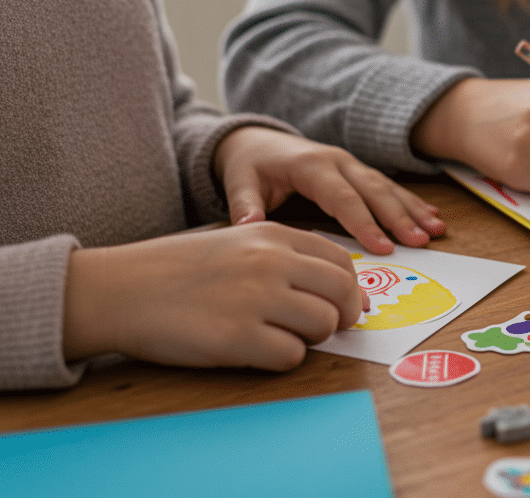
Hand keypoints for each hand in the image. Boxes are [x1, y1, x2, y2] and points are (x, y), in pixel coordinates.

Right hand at [62, 223, 365, 369]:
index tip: (342, 307)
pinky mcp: (237, 337)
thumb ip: (285, 259)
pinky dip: (280, 359)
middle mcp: (270, 261)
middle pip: (342, 293)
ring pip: (323, 325)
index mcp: (273, 235)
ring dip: (308, 339)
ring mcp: (255, 298)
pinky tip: (252, 350)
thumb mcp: (237, 244)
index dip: (348, 290)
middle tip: (320, 329)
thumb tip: (339, 292)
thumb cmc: (177, 270)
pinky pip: (291, 356)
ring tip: (276, 336)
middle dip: (340, 316)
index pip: (340, 262)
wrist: (117, 289)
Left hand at [214, 126, 443, 254]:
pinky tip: (432, 216)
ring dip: (413, 210)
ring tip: (435, 231)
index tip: (383, 248)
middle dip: (399, 217)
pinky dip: (411, 202)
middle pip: (374, 191)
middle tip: (420, 241)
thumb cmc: (250, 165)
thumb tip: (248, 228)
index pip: (342, 198)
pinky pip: (389, 186)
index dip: (364, 223)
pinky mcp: (358, 171)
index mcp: (311, 166)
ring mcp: (351, 164)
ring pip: (388, 188)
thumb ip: (245, 205)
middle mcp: (338, 161)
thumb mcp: (240, 181)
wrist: (257, 140)